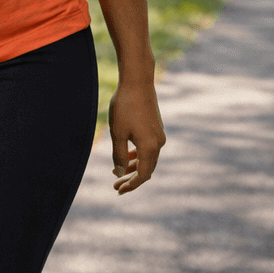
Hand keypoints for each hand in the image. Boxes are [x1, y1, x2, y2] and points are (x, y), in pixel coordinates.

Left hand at [109, 79, 164, 193]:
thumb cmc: (125, 106)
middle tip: (115, 185)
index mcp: (150, 147)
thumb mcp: (117, 133)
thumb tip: (119, 172)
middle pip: (146, 169)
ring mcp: (159, 135)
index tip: (118, 190)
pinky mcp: (156, 128)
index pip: (143, 175)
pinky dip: (137, 155)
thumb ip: (119, 155)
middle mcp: (158, 143)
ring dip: (133, 167)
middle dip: (131, 178)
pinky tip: (126, 155)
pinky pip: (148, 148)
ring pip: (147, 158)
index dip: (131, 185)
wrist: (137, 82)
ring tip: (117, 172)